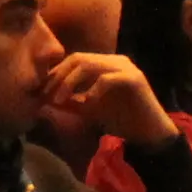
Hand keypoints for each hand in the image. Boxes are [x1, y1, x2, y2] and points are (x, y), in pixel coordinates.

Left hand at [44, 52, 180, 147]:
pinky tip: (87, 104)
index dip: (55, 74)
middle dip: (59, 77)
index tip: (41, 92)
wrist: (149, 134)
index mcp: (104, 64)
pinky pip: (107, 79)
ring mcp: (125, 67)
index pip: (73, 60)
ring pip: (88, 64)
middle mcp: (114, 61)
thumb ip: (70, 102)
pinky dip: (93, 90)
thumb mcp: (89, 110)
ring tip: (61, 101)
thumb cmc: (121, 121)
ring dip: (70, 83)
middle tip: (48, 96)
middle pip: (77, 58)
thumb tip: (45, 98)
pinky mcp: (134, 79)